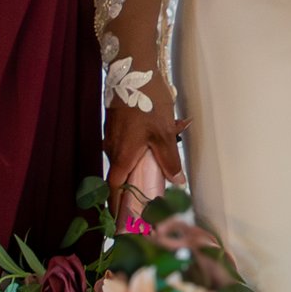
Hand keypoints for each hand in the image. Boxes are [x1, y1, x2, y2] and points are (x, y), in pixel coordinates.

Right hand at [106, 96, 184, 212]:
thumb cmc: (147, 103)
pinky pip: (128, 141)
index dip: (117, 206)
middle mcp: (113, 148)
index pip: (115, 188)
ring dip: (144, 157)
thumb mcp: (164, 134)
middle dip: (137, 182)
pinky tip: (164, 128)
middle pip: (122, 173)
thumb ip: (169, 160)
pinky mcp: (116, 124)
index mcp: (122, 155)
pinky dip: (143, 143)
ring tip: (170, 143)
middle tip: (152, 191)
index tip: (118, 222)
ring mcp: (113, 136)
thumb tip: (177, 182)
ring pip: (127, 155)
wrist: (133, 70)